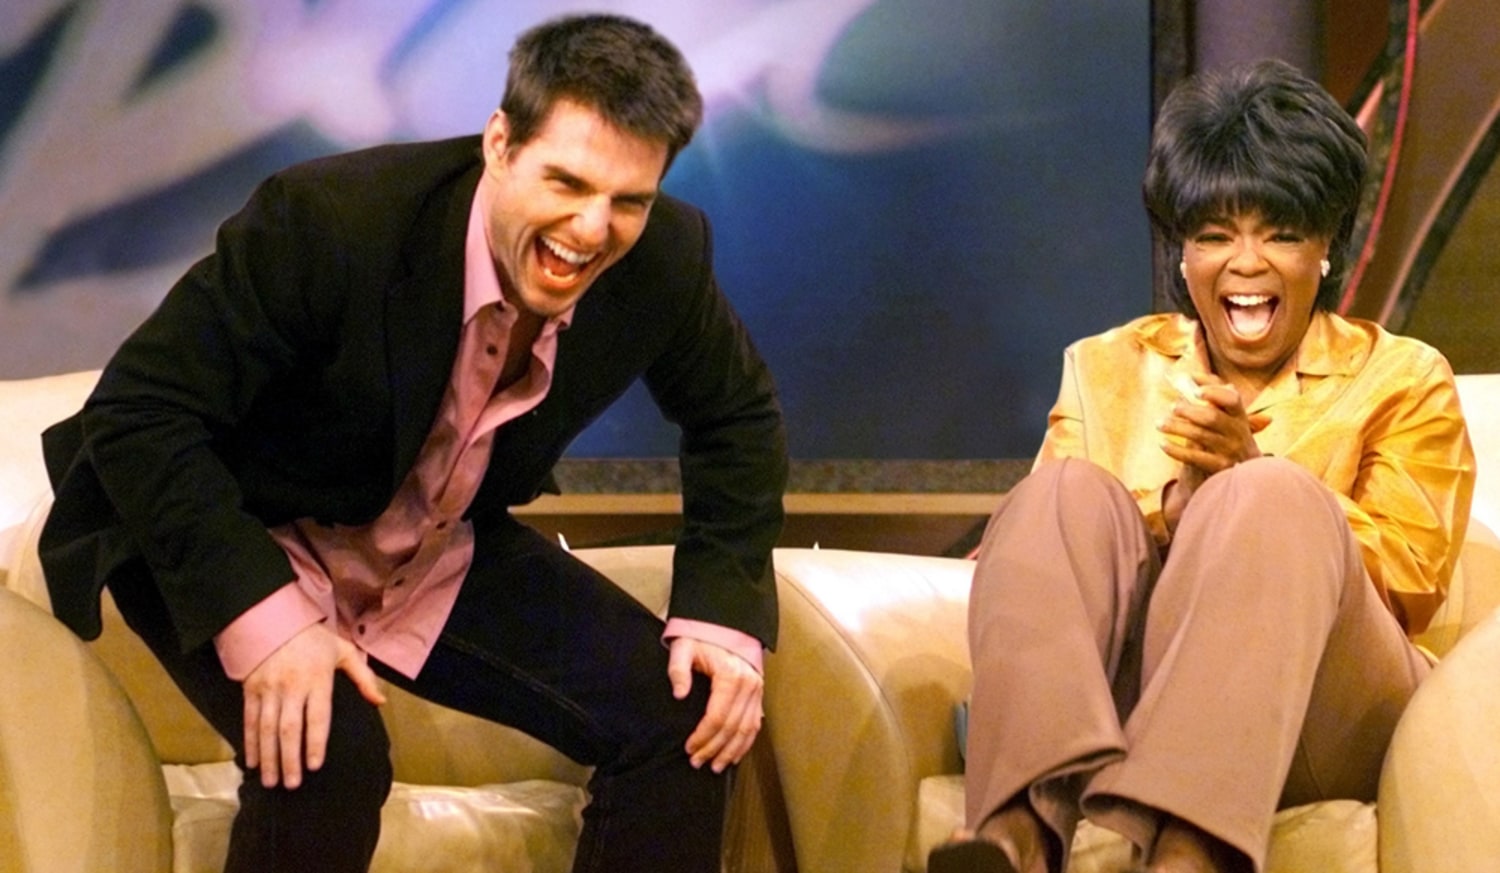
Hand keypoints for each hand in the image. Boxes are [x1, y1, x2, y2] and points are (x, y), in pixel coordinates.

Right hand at [242, 622, 384, 788]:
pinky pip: (249, 720)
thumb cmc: (312, 638)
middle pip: (289, 729)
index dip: (315, 742)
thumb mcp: (342, 650)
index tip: (314, 766)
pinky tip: (252, 762)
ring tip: (270, 782)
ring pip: (267, 729)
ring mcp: (268, 688)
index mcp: (317, 678)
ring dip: (269, 758)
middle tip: (292, 785)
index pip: (317, 716)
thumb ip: (362, 677)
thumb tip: (380, 702)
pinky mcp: (250, 689)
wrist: (271, 617)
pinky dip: (250, 743)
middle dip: (289, 759)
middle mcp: (291, 686)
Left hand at [667, 636, 763, 772]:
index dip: (703, 737)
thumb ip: (678, 670)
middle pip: (732, 727)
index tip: (689, 749)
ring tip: (715, 767)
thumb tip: (679, 694)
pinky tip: (734, 755)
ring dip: (731, 751)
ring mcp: (756, 689)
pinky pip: (755, 723)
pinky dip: (746, 742)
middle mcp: (748, 684)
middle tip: (697, 763)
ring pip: (747, 729)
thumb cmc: (699, 636)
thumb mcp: (683, 647)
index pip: (717, 716)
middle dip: (714, 749)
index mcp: (730, 675)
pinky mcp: (758, 692)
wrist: (724, 622)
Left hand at [1159, 374, 1269, 529]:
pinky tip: (1163, 444)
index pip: (1232, 400)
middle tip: (1172, 407)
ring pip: (1200, 436)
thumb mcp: (1228, 417)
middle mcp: (1238, 432)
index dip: (1215, 393)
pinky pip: (1195, 457)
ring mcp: (1230, 451)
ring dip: (1177, 428)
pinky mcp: (1220, 468)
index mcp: (1240, 416)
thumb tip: (1186, 376)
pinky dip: (1176, 450)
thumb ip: (1211, 396)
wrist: (1248, 476)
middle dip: (1189, 411)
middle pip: (1212, 418)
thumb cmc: (1228, 437)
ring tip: (1159, 424)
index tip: (1196, 392)